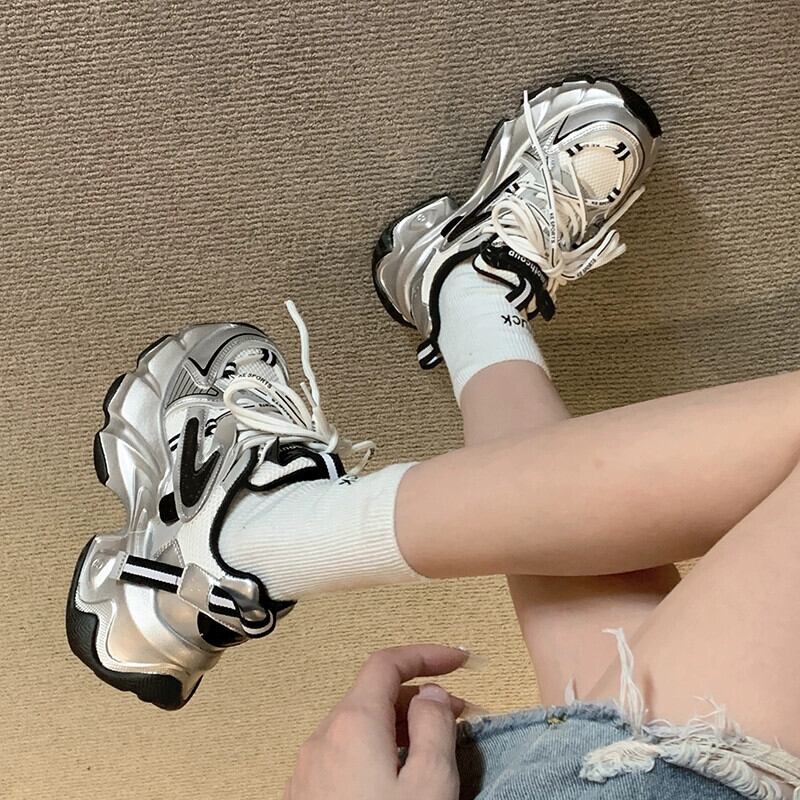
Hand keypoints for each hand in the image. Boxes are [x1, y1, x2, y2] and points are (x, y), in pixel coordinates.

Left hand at [284, 644, 470, 799]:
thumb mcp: (430, 785)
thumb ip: (435, 727)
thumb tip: (431, 693)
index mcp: (353, 722)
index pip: (388, 664)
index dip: (427, 654)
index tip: (462, 661)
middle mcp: (324, 737)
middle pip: (373, 694)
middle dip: (419, 696)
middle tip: (461, 716)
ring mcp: (308, 768)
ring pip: (359, 726)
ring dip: (400, 726)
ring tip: (435, 750)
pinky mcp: (305, 796)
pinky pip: (344, 755)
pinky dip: (377, 751)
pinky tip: (398, 781)